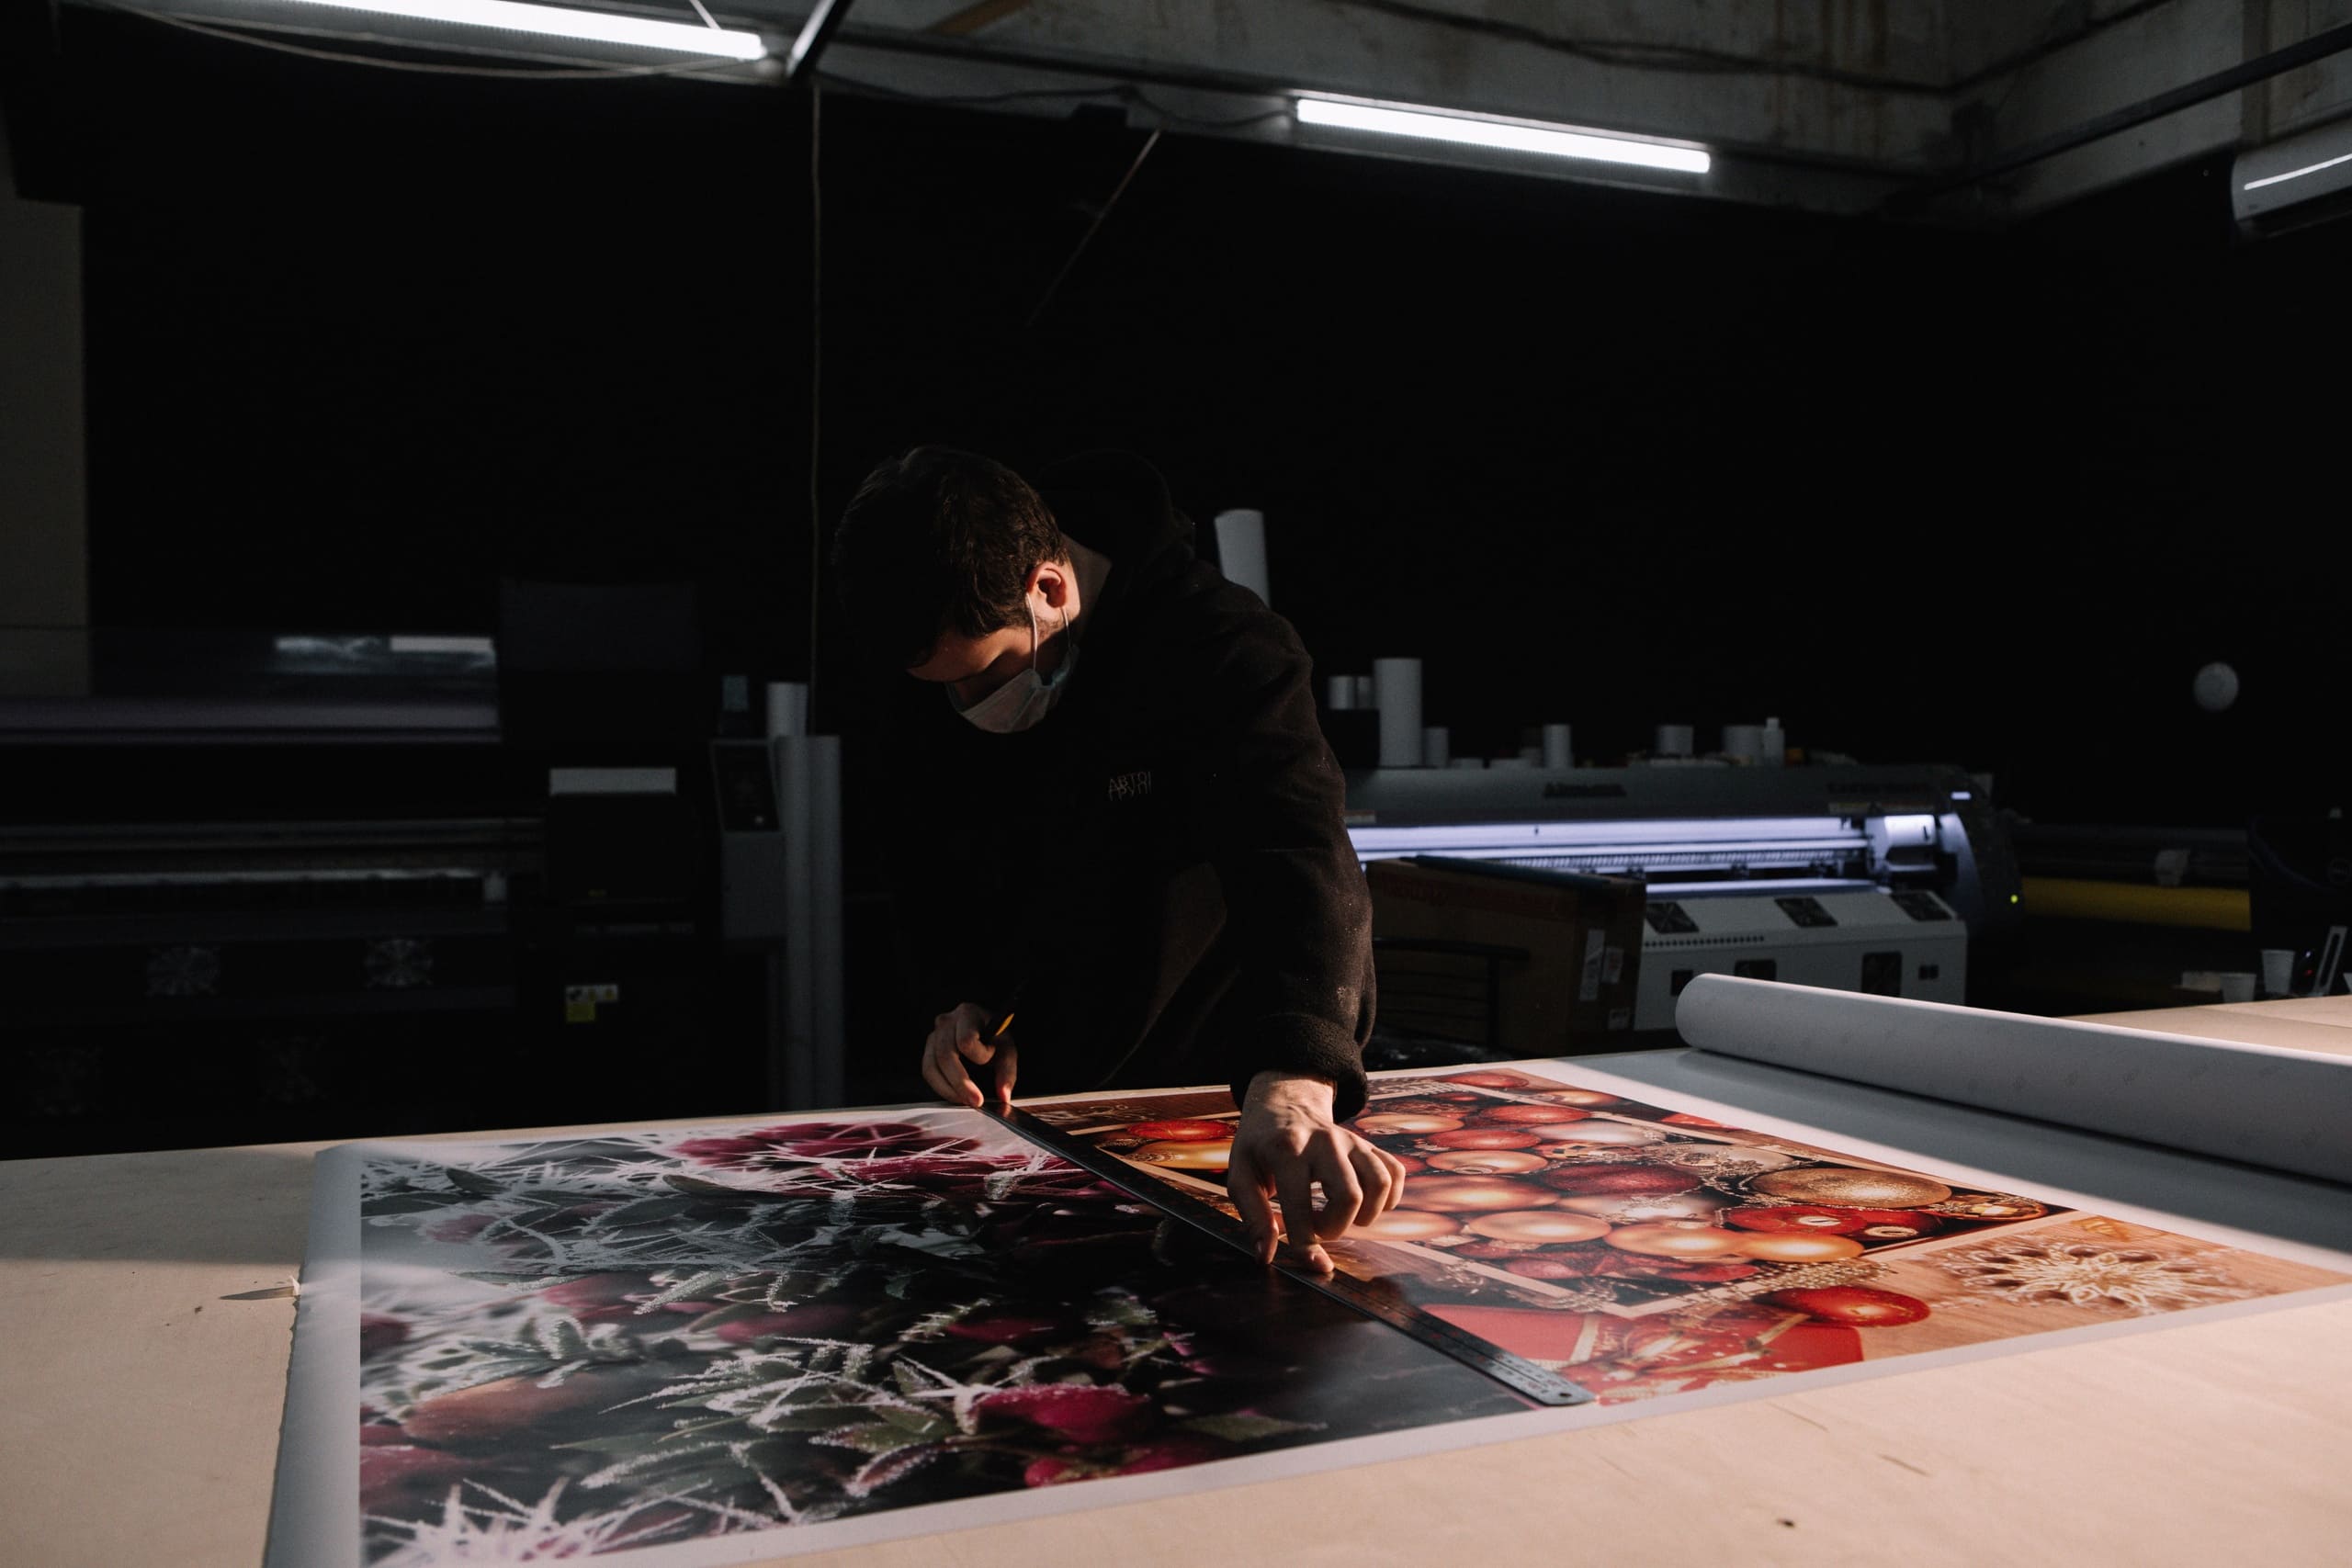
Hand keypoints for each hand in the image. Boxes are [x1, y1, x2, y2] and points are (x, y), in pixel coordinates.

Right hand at [920, 1003, 1016, 1110]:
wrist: (983, 1029)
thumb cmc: (994, 1036)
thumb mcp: (1006, 1049)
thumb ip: (1007, 1071)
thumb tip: (1003, 1095)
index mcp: (968, 1013)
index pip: (966, 1040)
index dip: (978, 1056)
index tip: (989, 1064)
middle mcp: (946, 1022)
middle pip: (945, 1055)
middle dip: (960, 1082)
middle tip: (975, 1101)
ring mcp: (934, 1035)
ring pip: (931, 1066)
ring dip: (948, 1089)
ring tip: (964, 1101)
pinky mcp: (928, 1049)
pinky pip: (928, 1071)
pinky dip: (940, 1087)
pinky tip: (954, 1095)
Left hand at [1226, 1071, 1407, 1274]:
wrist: (1282, 1105)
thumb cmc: (1258, 1146)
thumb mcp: (1241, 1175)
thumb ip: (1252, 1217)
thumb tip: (1267, 1257)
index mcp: (1287, 1149)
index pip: (1300, 1206)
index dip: (1305, 1243)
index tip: (1309, 1261)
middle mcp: (1324, 1141)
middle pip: (1350, 1196)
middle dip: (1336, 1228)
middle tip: (1315, 1226)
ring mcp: (1351, 1140)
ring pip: (1380, 1184)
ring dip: (1366, 1214)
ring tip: (1340, 1216)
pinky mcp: (1368, 1144)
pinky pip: (1395, 1173)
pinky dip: (1389, 1198)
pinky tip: (1365, 1204)